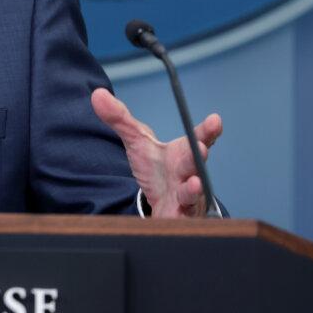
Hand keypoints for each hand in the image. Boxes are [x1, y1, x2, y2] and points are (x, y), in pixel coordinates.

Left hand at [90, 88, 221, 217]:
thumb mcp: (136, 142)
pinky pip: (182, 218)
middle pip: (195, 163)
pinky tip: (176, 216)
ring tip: (194, 183)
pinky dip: (180, 217)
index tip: (215, 120)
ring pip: (192, 193)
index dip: (208, 130)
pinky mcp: (179, 217)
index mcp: (182, 152)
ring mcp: (186, 197)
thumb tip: (97, 94)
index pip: (198, 138)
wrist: (162, 203)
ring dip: (194, 189)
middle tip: (202, 147)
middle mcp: (188, 173)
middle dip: (198, 155)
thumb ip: (120, 119)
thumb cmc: (156, 169)